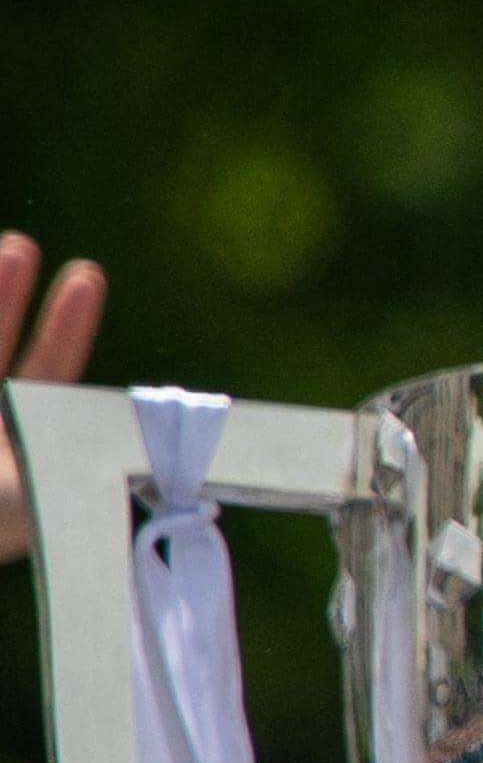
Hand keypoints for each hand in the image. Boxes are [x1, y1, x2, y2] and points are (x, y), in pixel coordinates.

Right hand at [0, 233, 106, 567]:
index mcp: (15, 456)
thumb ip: (98, 474)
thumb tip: (184, 462)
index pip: (43, 378)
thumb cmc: (1, 517)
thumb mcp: (45, 499)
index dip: (63, 328)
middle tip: (30, 248)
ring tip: (15, 245)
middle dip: (9, 299)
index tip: (85, 276)